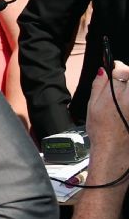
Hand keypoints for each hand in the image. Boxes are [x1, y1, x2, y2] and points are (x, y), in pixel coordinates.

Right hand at [86, 61, 128, 182]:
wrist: (114, 150)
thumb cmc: (102, 131)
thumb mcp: (93, 106)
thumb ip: (98, 85)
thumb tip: (102, 71)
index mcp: (119, 95)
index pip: (123, 70)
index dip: (118, 68)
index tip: (113, 70)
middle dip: (126, 76)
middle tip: (119, 80)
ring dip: (127, 89)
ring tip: (121, 96)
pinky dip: (127, 100)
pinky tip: (123, 107)